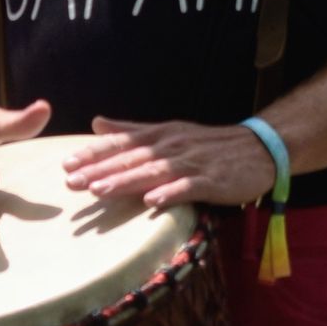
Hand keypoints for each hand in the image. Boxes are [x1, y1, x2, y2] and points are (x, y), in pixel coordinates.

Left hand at [65, 117, 278, 210]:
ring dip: (126, 181)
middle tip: (71, 182)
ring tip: (100, 190)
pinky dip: (170, 194)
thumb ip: (132, 129)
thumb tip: (96, 123)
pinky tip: (152, 202)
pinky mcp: (212, 180)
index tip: (67, 164)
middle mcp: (172, 146)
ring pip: (153, 172)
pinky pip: (188, 188)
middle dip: (100, 170)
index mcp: (159, 135)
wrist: (259, 147)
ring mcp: (192, 163)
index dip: (93, 153)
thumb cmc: (209, 144)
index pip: (121, 143)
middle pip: (131, 158)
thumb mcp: (168, 131)